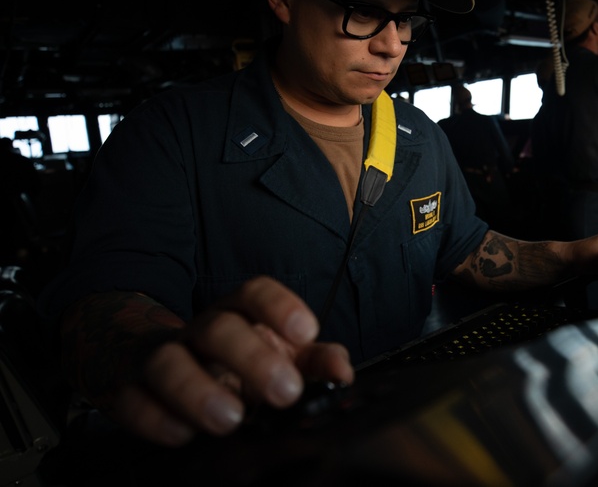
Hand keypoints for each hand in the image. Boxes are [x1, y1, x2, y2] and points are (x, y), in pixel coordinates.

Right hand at [82, 277, 353, 445]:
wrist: (144, 356)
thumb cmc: (227, 358)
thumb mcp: (276, 354)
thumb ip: (312, 361)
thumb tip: (341, 371)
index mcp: (236, 314)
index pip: (254, 293)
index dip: (280, 307)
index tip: (307, 332)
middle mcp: (198, 331)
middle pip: (219, 328)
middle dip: (252, 358)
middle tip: (284, 392)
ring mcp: (159, 356)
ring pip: (169, 362)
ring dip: (198, 390)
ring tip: (230, 419)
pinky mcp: (126, 388)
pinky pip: (133, 400)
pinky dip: (155, 418)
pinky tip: (181, 434)